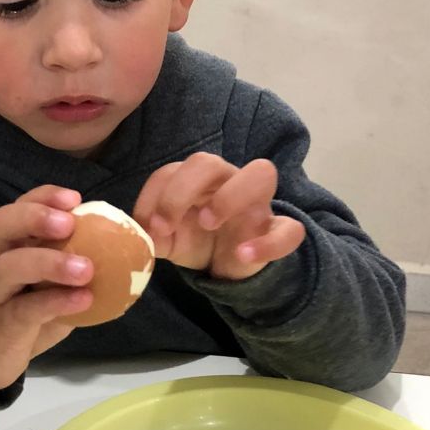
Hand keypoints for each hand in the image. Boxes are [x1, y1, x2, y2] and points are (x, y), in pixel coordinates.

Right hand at [0, 186, 93, 392]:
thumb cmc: (29, 310)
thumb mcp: (52, 282)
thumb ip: (76, 261)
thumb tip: (127, 246)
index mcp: (14, 245)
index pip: (19, 207)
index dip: (43, 197)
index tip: (74, 198)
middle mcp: (1, 261)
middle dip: (34, 216)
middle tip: (68, 224)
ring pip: (9, 266)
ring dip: (49, 262)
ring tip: (85, 269)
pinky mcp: (3, 325)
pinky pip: (25, 309)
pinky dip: (56, 302)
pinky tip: (83, 300)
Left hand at [133, 153, 305, 280]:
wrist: (228, 266)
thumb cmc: (197, 239)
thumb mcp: (169, 239)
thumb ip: (154, 234)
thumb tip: (140, 235)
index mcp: (197, 181)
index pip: (173, 169)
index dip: (155, 193)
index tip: (144, 223)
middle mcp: (228, 181)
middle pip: (209, 163)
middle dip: (181, 190)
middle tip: (165, 225)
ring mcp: (257, 203)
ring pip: (260, 173)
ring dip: (229, 196)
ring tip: (207, 224)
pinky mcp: (277, 230)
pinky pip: (289, 229)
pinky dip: (268, 243)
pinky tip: (243, 254)